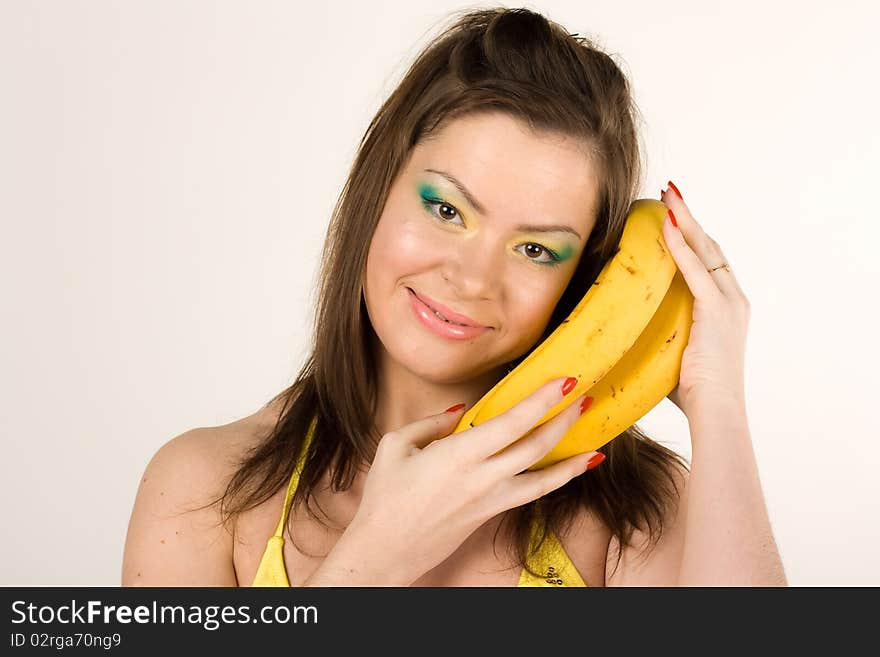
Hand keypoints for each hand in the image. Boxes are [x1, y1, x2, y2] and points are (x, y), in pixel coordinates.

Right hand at [340, 377, 601, 585]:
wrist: (385, 550)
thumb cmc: (384, 497)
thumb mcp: (394, 446)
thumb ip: (430, 424)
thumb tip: (460, 411)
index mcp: (457, 455)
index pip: (511, 422)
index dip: (541, 400)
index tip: (563, 380)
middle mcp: (481, 478)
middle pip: (536, 445)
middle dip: (565, 418)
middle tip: (586, 395)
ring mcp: (491, 499)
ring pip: (544, 476)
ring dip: (572, 454)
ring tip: (597, 436)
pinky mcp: (492, 513)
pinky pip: (534, 493)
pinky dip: (559, 478)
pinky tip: (576, 468)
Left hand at [660, 182, 750, 415]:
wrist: (715, 412)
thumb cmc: (691, 392)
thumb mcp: (673, 352)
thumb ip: (659, 333)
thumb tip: (624, 330)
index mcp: (727, 307)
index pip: (709, 260)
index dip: (692, 235)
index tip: (673, 215)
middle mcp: (734, 299)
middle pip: (709, 246)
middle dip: (689, 218)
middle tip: (668, 193)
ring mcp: (730, 303)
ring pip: (705, 249)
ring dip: (685, 220)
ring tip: (667, 196)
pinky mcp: (718, 310)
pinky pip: (696, 269)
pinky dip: (680, 246)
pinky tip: (666, 226)